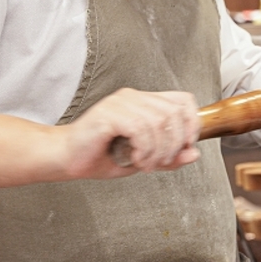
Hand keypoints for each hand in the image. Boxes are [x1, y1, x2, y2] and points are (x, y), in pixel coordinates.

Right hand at [62, 88, 200, 178]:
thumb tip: (194, 154)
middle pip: (174, 113)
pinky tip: (133, 159)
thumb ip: (169, 156)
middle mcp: (133, 96)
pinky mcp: (109, 113)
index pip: (184, 100)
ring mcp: (120, 102)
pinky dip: (143, 149)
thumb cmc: (101, 156)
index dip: (191, 123)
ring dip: (157, 150)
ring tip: (144, 164)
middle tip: (160, 163)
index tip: (185, 147)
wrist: (66, 159)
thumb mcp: (144, 159)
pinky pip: (140, 128)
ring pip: (158, 122)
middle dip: (174, 144)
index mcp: (144, 101)